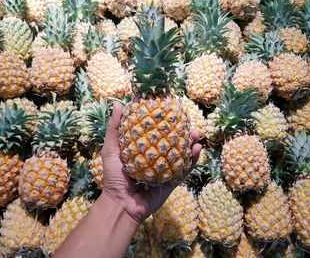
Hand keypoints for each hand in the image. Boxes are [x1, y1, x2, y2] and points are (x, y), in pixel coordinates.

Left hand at [101, 102, 201, 223]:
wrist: (121, 204)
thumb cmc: (113, 177)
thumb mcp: (111, 150)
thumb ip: (114, 129)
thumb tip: (119, 104)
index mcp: (143, 149)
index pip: (156, 132)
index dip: (164, 121)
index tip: (170, 110)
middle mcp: (156, 157)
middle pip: (171, 141)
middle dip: (181, 131)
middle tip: (187, 121)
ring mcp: (165, 169)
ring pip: (181, 153)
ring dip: (190, 143)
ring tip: (196, 133)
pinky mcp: (172, 181)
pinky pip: (185, 169)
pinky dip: (193, 160)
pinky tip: (198, 149)